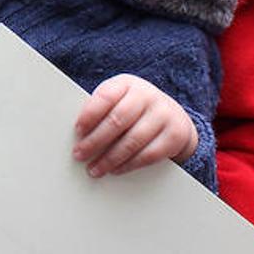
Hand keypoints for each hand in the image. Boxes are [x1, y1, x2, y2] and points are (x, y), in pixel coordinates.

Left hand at [73, 74, 197, 176]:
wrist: (173, 115)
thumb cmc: (134, 109)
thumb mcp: (118, 100)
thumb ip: (101, 110)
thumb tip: (78, 134)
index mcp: (127, 83)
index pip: (106, 96)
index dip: (90, 114)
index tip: (77, 131)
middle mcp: (147, 95)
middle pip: (117, 120)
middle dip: (95, 141)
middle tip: (80, 155)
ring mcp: (164, 115)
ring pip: (132, 141)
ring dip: (109, 158)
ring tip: (95, 168)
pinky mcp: (176, 135)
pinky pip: (148, 155)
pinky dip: (129, 165)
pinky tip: (115, 169)